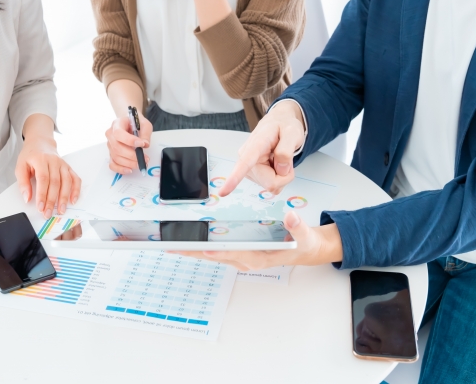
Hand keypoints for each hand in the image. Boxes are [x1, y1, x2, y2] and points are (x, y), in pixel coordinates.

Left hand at [15, 137, 80, 218]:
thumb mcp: (20, 166)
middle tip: (48, 213)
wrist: (41, 143)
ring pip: (66, 182)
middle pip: (55, 183)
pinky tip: (73, 200)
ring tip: (61, 210)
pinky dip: (76, 190)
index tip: (40, 207)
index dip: (42, 194)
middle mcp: (54, 161)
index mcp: (40, 160)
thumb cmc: (30, 156)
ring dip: (64, 198)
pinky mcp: (69, 168)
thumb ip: (23, 183)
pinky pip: (75, 179)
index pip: (43, 179)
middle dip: (52, 200)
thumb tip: (27, 198)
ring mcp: (63, 165)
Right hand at [105, 115, 152, 173]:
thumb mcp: (144, 124)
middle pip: (117, 148)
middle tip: (145, 158)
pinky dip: (120, 169)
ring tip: (141, 163)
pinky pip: (112, 164)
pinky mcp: (111, 154)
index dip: (129, 140)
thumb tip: (145, 144)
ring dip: (129, 163)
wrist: (130, 124)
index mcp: (117, 124)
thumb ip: (145, 133)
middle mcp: (110, 135)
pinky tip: (130, 170)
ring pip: (116, 157)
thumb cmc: (136, 124)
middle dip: (132, 155)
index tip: (141, 144)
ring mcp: (110, 145)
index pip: (119, 133)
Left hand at [170, 211, 342, 269]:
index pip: (236, 254)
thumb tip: (290, 215)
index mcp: (260, 257)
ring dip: (192, 250)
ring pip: (212, 254)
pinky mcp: (237, 253)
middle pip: (216, 256)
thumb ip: (297, 226)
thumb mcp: (305, 235)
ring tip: (171, 245)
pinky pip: (215, 250)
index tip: (204, 250)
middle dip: (194, 252)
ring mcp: (240, 257)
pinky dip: (200, 246)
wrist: (303, 250)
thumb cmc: (302, 244)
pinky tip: (187, 242)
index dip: (219, 252)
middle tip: (171, 247)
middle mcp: (246, 259)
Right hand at [218, 101, 305, 196]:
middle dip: (284, 175)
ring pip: (271, 185)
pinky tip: (275, 163)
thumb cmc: (284, 126)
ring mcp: (248, 168)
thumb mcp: (292, 132)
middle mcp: (246, 157)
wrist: (278, 123)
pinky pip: (270, 184)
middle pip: (270, 182)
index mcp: (256, 145)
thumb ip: (287, 149)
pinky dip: (278, 177)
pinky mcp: (251, 174)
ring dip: (281, 175)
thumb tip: (280, 169)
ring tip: (279, 158)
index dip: (234, 178)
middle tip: (287, 159)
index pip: (244, 163)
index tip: (223, 192)